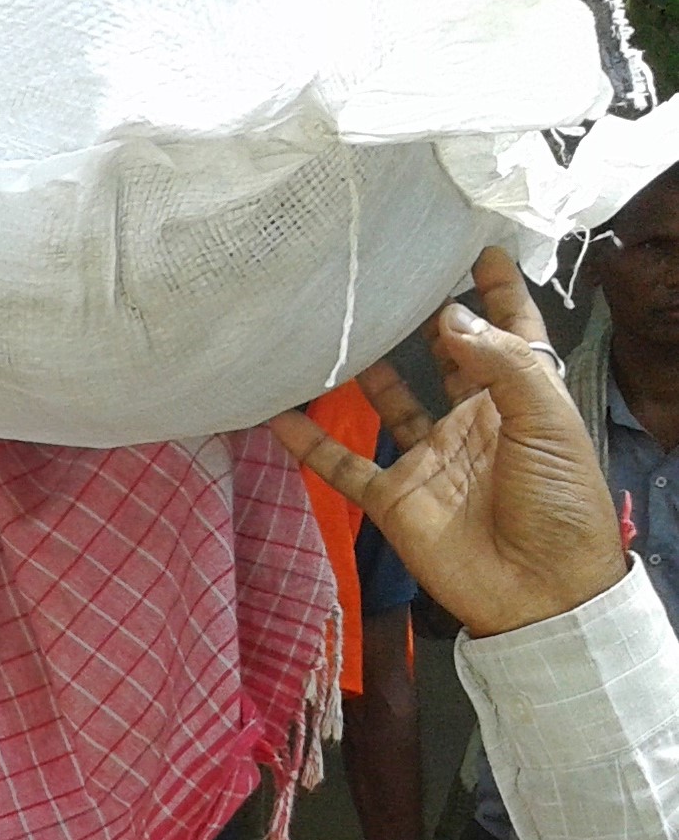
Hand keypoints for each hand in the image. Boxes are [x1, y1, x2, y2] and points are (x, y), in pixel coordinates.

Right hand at [269, 249, 626, 636]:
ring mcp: (428, 457)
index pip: (509, 330)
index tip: (473, 249)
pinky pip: (342, 464)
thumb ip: (500, 362)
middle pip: (444, 356)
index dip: (496, 291)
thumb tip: (448, 318)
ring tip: (336, 325)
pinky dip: (308, 442)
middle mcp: (471, 420)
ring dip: (365, 368)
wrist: (538, 590)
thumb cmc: (559, 502)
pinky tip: (279, 414)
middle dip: (425, 316)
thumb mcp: (547, 418)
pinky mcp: (393, 496)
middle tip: (392, 276)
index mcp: (520, 397)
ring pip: (388, 400)